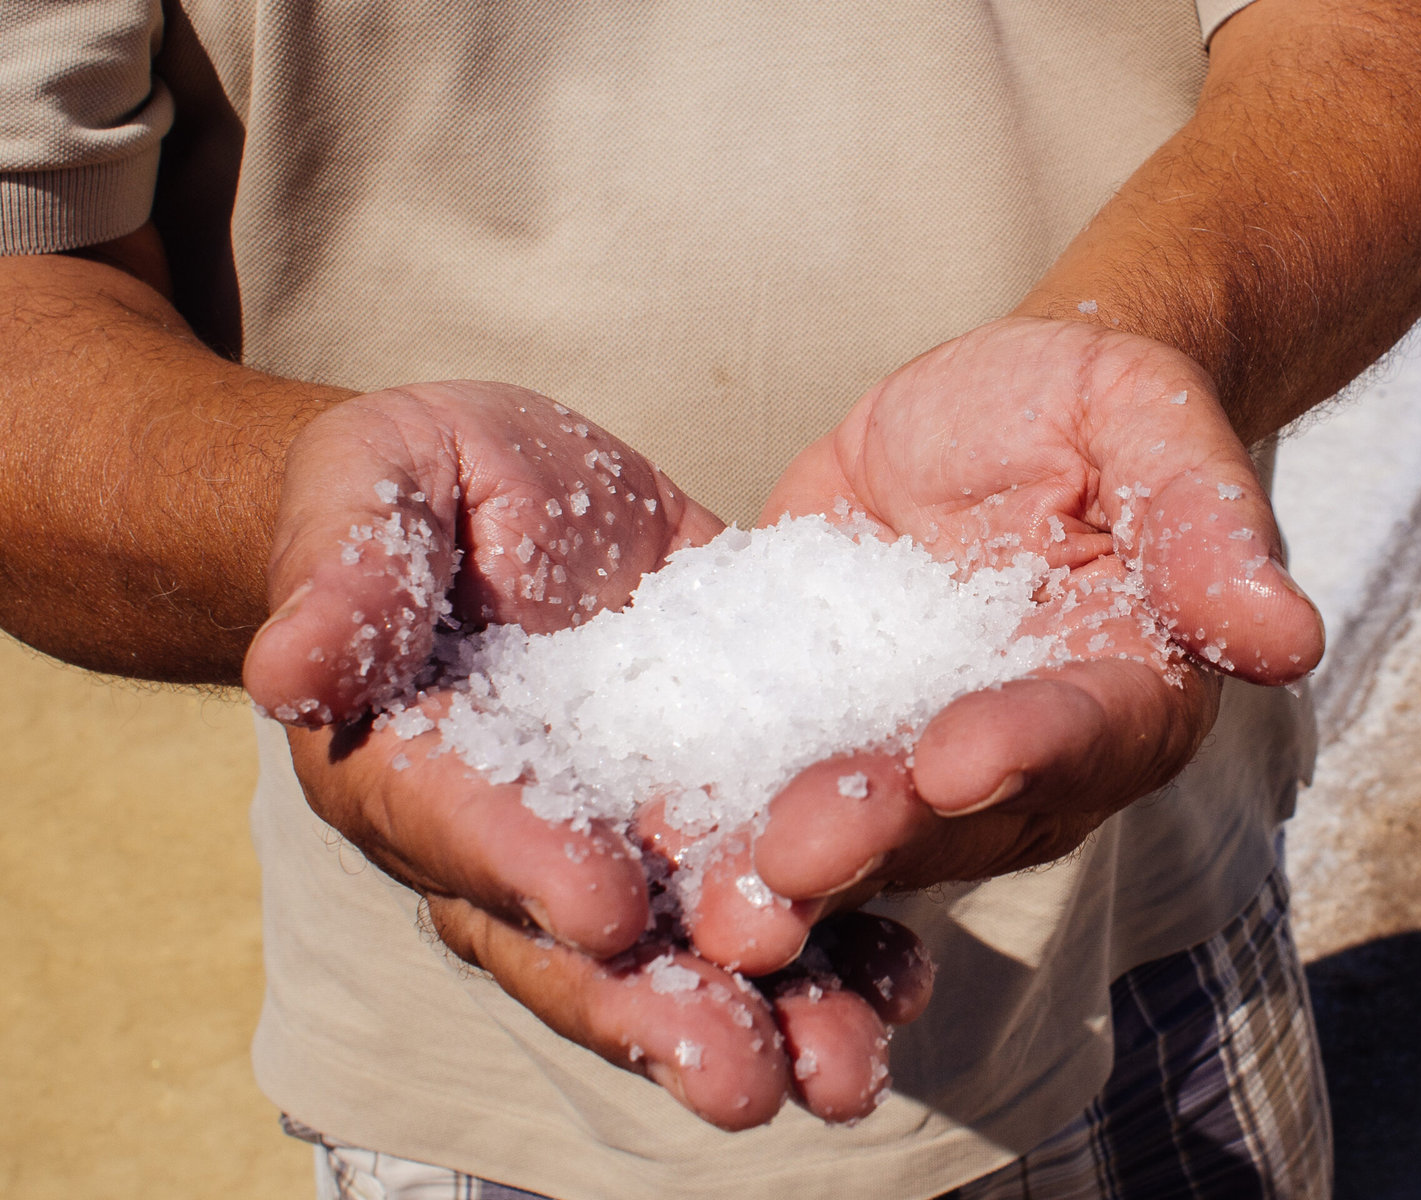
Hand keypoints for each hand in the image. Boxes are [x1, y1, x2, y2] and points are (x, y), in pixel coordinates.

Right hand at [243, 380, 930, 1126]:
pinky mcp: (727, 785)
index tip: (601, 903)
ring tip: (847, 1066)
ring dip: (775, 1010)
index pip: (466, 831)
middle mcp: (529, 834)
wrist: (509, 487)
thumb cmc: (413, 484)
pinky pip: (780, 869)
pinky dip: (843, 928)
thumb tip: (284, 670)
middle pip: (585, 944)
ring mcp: (634, 824)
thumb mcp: (372, 489)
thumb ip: (341, 575)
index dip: (526, 866)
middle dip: (664, 1010)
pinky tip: (905, 972)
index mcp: (421, 770)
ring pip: (694, 939)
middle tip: (743, 1077)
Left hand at [686, 317, 1322, 953]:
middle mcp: (1020, 755)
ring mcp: (912, 748)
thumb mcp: (1150, 422)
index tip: (955, 755)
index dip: (1025, 748)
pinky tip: (645, 809)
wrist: (996, 407)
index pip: (1082, 733)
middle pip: (955, 812)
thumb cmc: (1093, 404)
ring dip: (785, 858)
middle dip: (875, 836)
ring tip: (709, 885)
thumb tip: (1290, 634)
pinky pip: (771, 760)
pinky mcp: (820, 719)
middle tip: (789, 863)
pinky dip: (717, 794)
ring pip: (856, 818)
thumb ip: (1207, 522)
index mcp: (1122, 696)